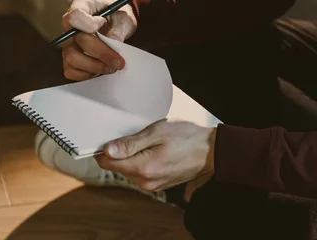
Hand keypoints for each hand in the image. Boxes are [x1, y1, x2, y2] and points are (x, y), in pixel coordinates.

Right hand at [61, 0, 137, 80]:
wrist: (117, 23)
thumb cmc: (118, 17)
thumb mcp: (123, 17)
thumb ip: (117, 29)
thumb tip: (113, 43)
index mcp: (81, 6)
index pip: (75, 16)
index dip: (89, 25)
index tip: (103, 26)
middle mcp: (70, 25)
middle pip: (76, 41)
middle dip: (101, 53)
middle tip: (119, 62)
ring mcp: (68, 42)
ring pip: (71, 58)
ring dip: (94, 66)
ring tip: (112, 67)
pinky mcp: (70, 58)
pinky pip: (71, 70)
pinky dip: (87, 74)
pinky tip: (101, 70)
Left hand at [95, 120, 216, 192]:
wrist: (211, 151)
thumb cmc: (187, 137)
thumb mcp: (158, 132)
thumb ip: (131, 143)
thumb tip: (107, 151)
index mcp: (143, 168)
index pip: (108, 162)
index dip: (104, 148)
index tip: (111, 135)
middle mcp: (145, 181)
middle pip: (118, 166)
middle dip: (120, 151)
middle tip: (137, 133)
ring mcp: (152, 185)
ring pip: (129, 169)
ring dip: (132, 156)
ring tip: (150, 141)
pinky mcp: (159, 184)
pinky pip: (141, 172)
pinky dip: (142, 161)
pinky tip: (155, 149)